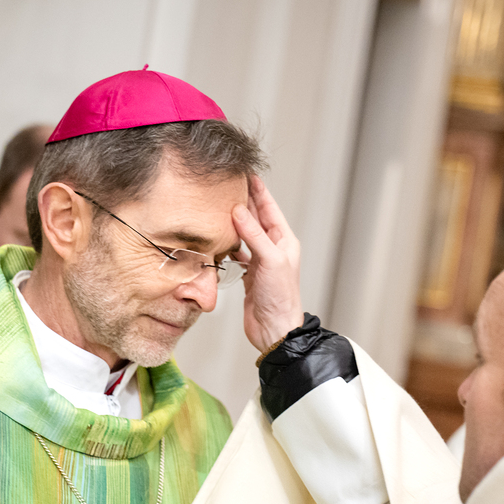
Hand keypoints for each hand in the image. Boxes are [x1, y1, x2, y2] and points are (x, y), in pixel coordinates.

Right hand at [232, 175, 303, 352]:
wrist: (274, 330)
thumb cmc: (280, 298)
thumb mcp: (270, 261)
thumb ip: (254, 235)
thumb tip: (238, 210)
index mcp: (284, 241)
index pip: (269, 208)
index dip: (257, 190)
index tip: (246, 173)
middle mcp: (273, 248)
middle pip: (256, 218)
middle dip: (243, 201)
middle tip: (227, 185)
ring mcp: (261, 262)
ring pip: (245, 235)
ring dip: (234, 222)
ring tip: (219, 207)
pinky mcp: (250, 275)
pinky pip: (237, 253)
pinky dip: (228, 245)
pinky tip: (219, 239)